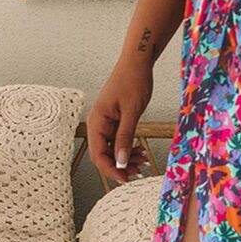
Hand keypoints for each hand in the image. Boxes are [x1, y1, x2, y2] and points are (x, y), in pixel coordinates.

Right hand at [86, 58, 154, 186]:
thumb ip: (124, 138)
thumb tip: (121, 162)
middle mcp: (97, 123)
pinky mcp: (113, 119)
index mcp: (96, 122)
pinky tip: (141, 151)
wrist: (137, 62)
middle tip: (139, 172)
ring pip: (111, 148)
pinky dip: (128, 147)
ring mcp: (105, 122)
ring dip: (126, 157)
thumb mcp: (132, 113)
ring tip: (144, 162)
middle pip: (103, 154)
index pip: (98, 155)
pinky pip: (117, 139)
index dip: (112, 169)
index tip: (126, 179)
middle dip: (120, 165)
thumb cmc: (134, 81)